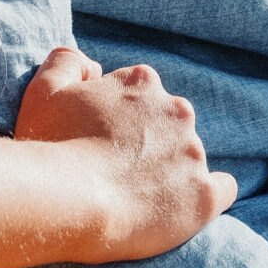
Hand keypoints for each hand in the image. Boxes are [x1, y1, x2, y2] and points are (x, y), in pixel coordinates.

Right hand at [14, 43, 237, 260]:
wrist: (69, 201)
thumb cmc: (53, 145)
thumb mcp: (45, 89)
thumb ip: (68, 62)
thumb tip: (92, 67)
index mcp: (143, 82)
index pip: (141, 94)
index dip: (121, 119)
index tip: (104, 140)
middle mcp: (177, 110)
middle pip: (170, 124)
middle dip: (151, 142)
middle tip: (120, 170)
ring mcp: (193, 153)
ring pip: (190, 157)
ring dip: (172, 171)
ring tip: (140, 196)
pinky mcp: (204, 195)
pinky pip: (222, 190)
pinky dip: (209, 195)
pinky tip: (188, 205)